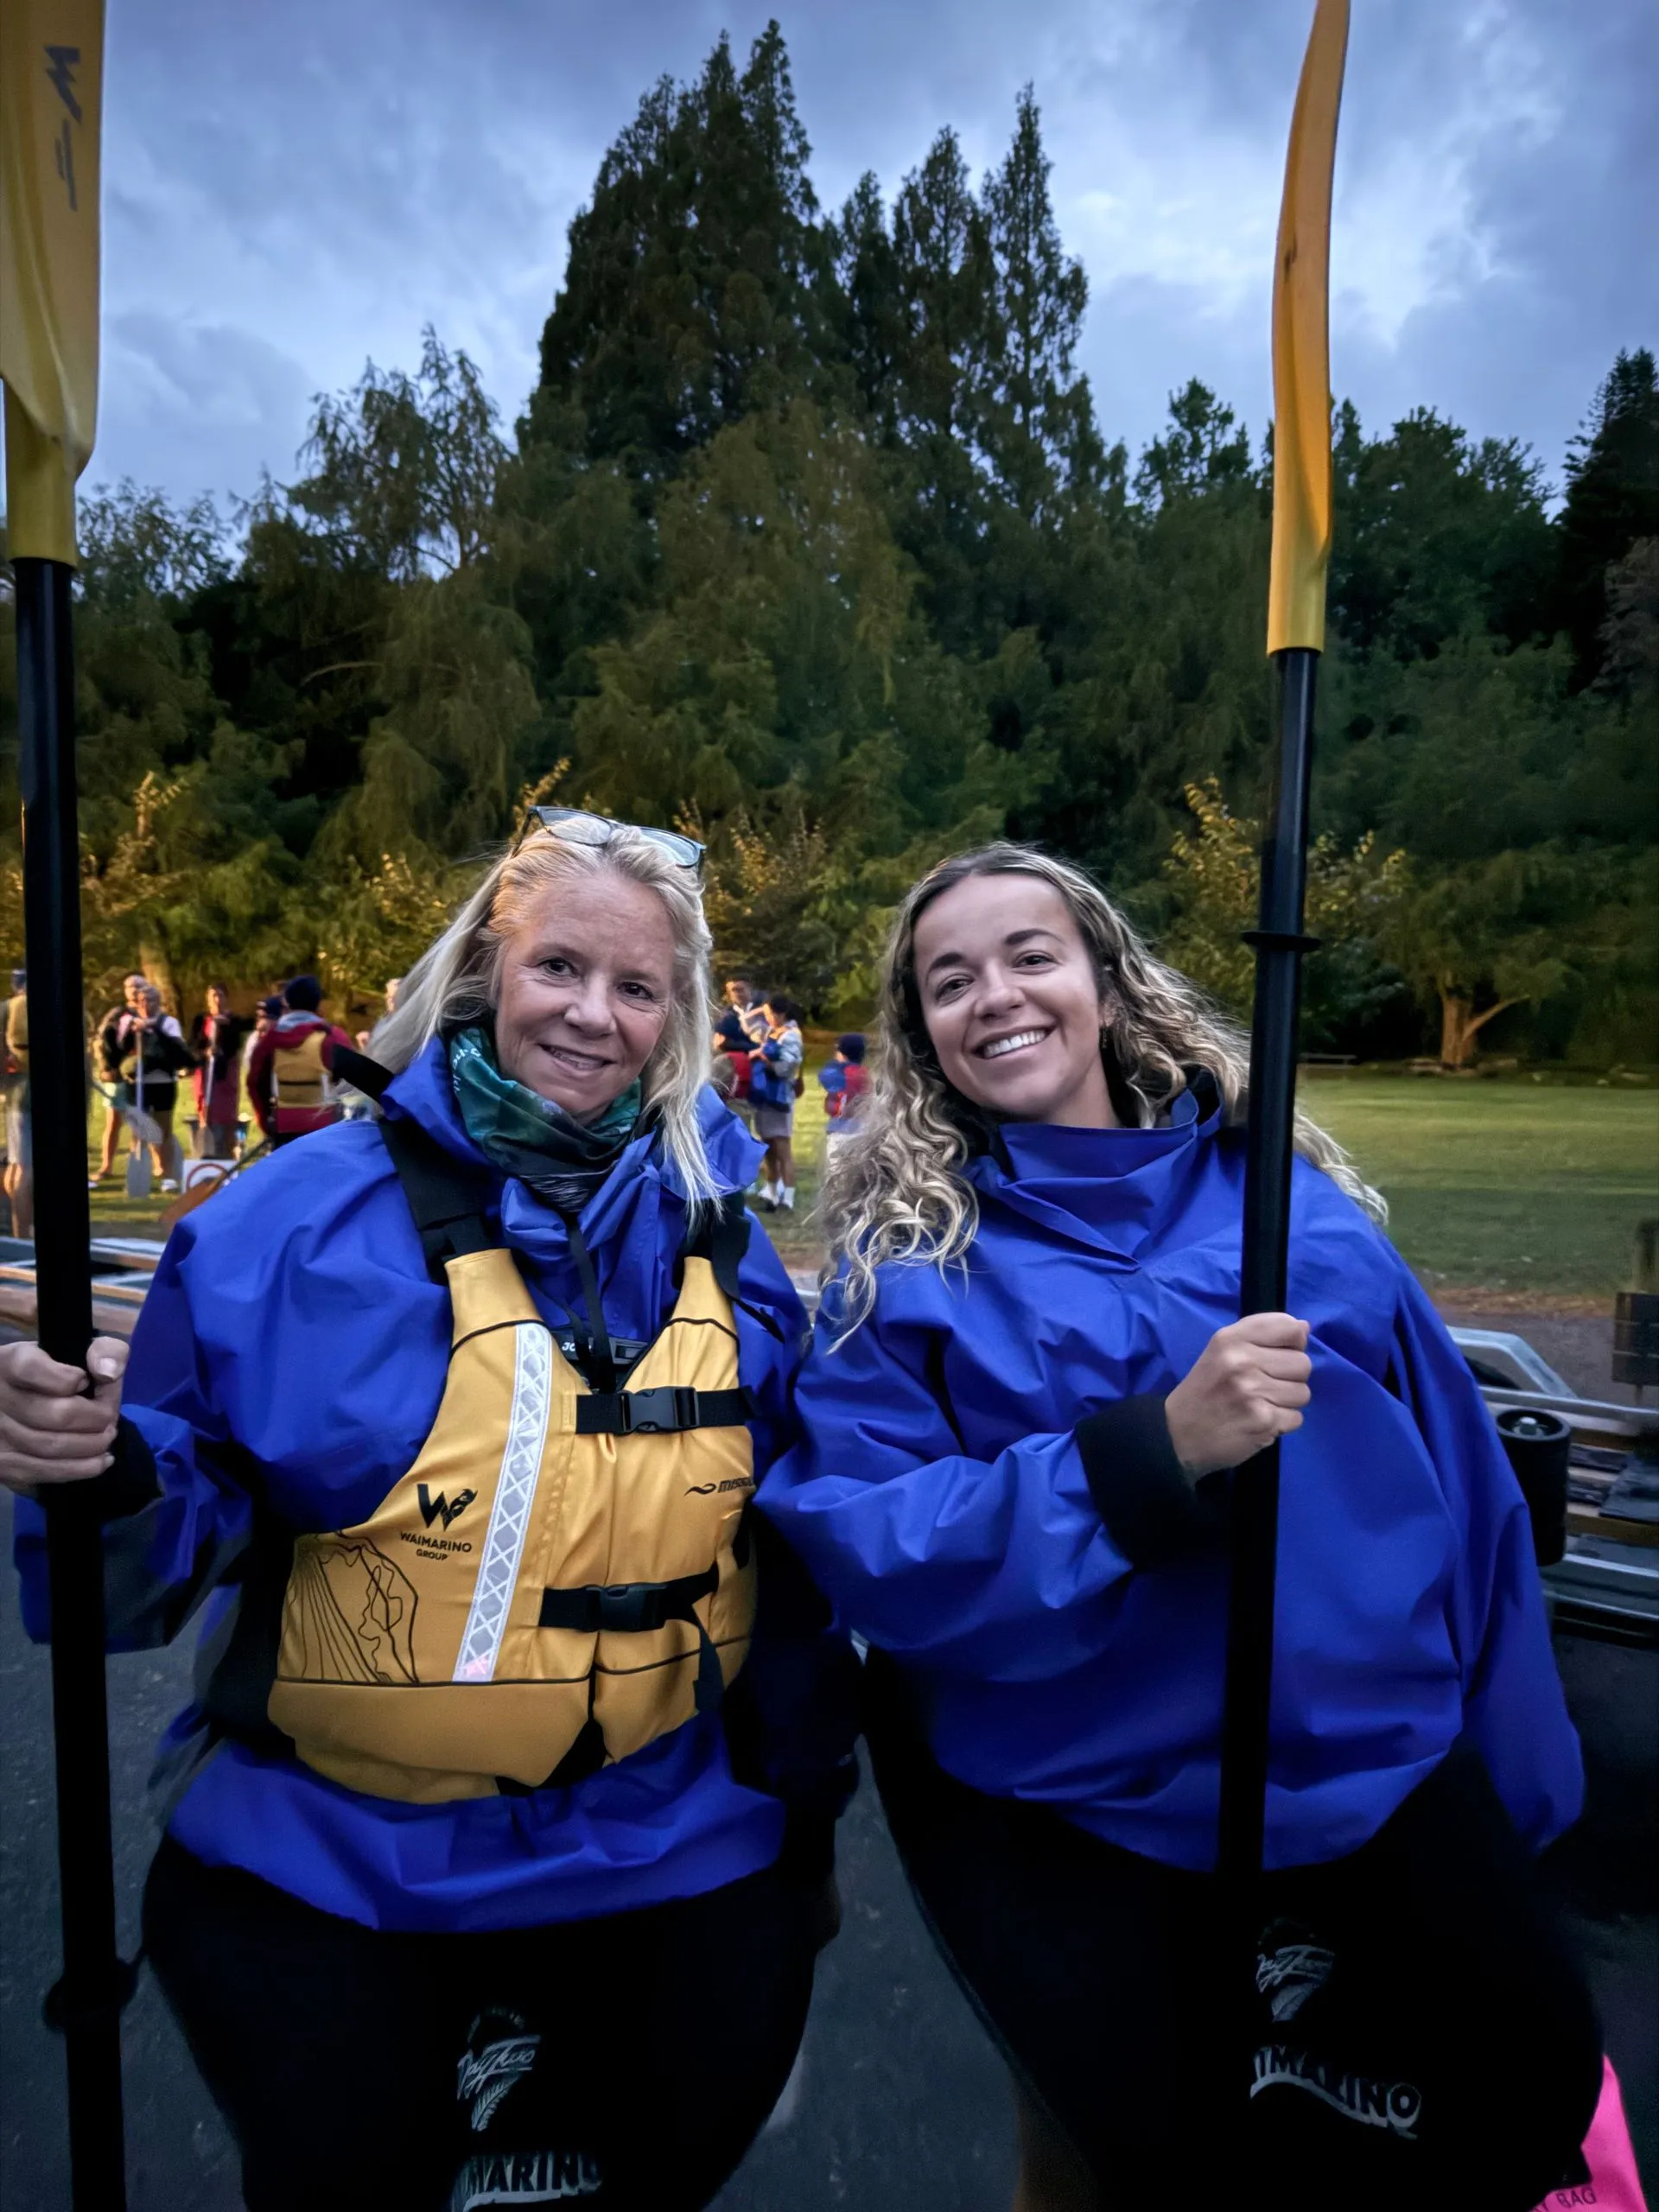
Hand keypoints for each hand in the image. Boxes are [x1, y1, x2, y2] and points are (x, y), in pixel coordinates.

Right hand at [0, 1337, 128, 1494]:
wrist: (24, 1401)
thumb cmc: (59, 1373)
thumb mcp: (80, 1349)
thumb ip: (105, 1350)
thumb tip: (107, 1371)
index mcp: (10, 1363)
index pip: (31, 1369)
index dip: (68, 1379)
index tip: (84, 1380)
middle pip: (56, 1414)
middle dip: (96, 1417)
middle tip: (110, 1417)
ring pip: (52, 1446)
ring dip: (92, 1444)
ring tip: (108, 1436)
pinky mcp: (3, 1465)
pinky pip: (45, 1472)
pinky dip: (81, 1469)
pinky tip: (101, 1460)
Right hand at [1164, 1314, 1311, 1476]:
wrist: (1178, 1434)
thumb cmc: (1205, 1389)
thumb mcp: (1222, 1350)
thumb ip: (1261, 1335)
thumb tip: (1305, 1328)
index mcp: (1231, 1339)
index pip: (1290, 1328)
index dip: (1293, 1343)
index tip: (1277, 1356)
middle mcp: (1242, 1361)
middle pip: (1302, 1363)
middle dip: (1290, 1377)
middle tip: (1265, 1386)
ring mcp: (1253, 1392)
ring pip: (1302, 1393)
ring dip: (1286, 1402)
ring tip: (1261, 1404)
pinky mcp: (1263, 1422)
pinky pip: (1296, 1418)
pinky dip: (1282, 1423)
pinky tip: (1260, 1421)